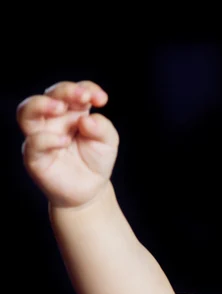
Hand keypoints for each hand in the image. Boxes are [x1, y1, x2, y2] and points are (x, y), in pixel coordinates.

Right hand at [17, 81, 118, 208]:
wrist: (90, 190)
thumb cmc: (96, 160)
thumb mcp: (108, 143)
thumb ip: (103, 128)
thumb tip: (86, 119)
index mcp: (74, 112)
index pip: (75, 91)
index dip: (87, 88)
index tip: (102, 99)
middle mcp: (54, 119)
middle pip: (50, 95)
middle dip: (65, 91)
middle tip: (83, 97)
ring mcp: (41, 136)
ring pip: (27, 111)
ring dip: (41, 104)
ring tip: (60, 108)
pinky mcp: (34, 156)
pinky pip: (33, 143)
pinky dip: (47, 139)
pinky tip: (64, 141)